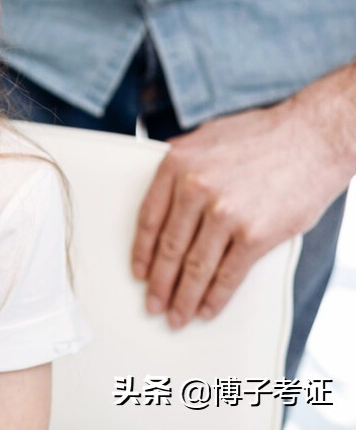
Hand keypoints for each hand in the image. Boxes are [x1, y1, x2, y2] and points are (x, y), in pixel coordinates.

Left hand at [130, 91, 352, 328]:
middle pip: (168, 248)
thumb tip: (163, 190)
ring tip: (177, 315)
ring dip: (183, 297)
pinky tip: (207, 309)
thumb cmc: (261, 135)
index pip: (148, 219)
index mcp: (176, 165)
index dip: (140, 251)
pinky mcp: (255, 234)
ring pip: (195, 267)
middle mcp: (195, 189)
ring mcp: (224, 213)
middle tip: (153, 304)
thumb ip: (181, 165)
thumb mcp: (206, 138)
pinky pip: (228, 274)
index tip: (137, 272)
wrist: (313, 137)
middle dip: (158, 283)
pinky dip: (215, 296)